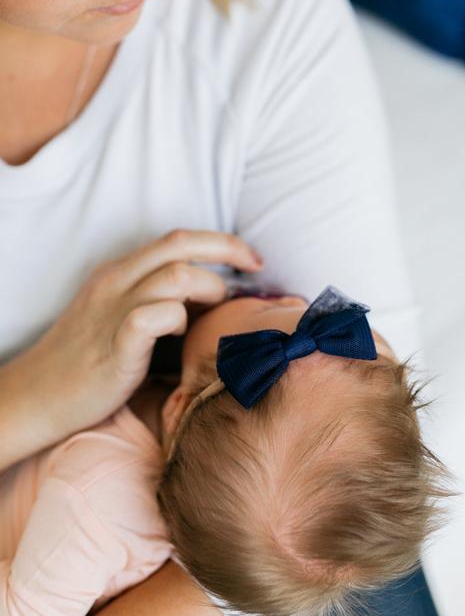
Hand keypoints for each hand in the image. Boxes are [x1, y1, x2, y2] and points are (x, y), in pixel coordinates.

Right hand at [28, 229, 262, 438]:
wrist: (37, 396)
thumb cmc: (87, 361)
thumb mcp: (119, 316)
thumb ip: (157, 300)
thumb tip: (210, 301)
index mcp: (120, 272)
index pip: (178, 238)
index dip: (221, 242)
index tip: (251, 260)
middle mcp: (118, 281)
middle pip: (181, 243)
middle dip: (228, 249)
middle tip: (257, 268)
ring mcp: (115, 310)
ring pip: (177, 275)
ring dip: (209, 290)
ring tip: (215, 312)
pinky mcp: (116, 345)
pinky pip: (156, 316)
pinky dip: (179, 320)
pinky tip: (181, 336)